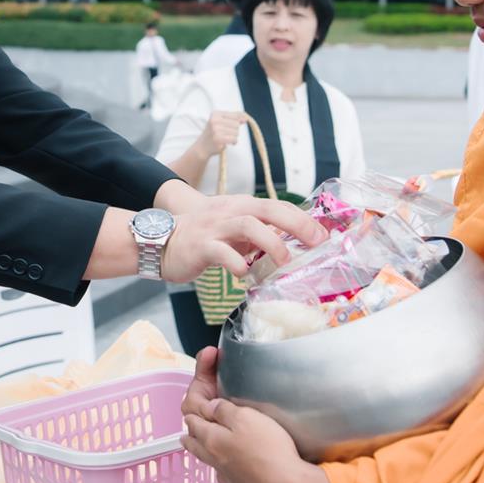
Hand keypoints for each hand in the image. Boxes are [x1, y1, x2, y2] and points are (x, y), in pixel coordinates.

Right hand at [159, 194, 325, 282]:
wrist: (160, 240)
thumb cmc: (202, 237)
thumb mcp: (233, 230)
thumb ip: (258, 234)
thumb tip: (290, 245)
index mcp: (241, 206)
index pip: (278, 205)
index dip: (303, 218)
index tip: (323, 235)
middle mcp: (230, 210)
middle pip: (269, 209)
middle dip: (297, 224)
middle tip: (317, 242)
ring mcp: (215, 227)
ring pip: (248, 226)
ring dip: (271, 243)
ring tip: (284, 262)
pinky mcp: (201, 245)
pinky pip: (222, 253)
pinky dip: (238, 265)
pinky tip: (245, 276)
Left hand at [180, 348, 338, 482]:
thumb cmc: (269, 451)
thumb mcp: (246, 418)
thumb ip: (223, 410)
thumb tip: (209, 407)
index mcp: (209, 436)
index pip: (191, 407)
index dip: (198, 380)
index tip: (209, 358)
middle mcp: (212, 456)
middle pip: (192, 431)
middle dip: (194, 410)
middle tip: (202, 394)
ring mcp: (224, 473)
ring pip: (203, 451)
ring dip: (201, 436)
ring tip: (203, 427)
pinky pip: (221, 467)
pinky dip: (219, 456)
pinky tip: (228, 454)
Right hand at [197, 110, 245, 158]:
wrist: (202, 146)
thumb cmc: (214, 133)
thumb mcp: (221, 121)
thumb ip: (234, 118)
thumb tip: (245, 118)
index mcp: (215, 114)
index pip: (235, 115)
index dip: (238, 121)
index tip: (232, 126)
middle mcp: (215, 120)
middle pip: (236, 124)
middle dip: (234, 130)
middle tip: (226, 133)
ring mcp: (216, 130)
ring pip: (236, 132)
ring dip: (234, 137)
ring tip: (225, 138)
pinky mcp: (218, 139)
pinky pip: (235, 139)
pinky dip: (233, 142)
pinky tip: (227, 142)